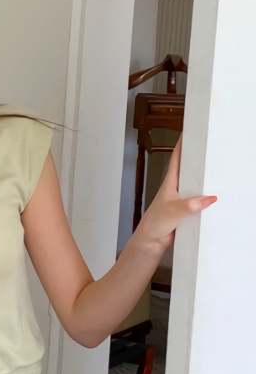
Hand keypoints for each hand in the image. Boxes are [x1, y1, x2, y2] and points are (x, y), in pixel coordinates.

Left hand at [135, 134, 216, 251]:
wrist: (151, 241)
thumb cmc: (154, 223)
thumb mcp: (172, 211)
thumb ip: (189, 205)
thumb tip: (209, 198)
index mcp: (170, 184)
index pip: (176, 160)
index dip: (181, 145)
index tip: (189, 132)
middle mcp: (176, 189)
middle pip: (189, 170)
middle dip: (199, 159)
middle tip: (212, 148)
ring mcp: (182, 200)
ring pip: (196, 186)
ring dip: (206, 180)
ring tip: (221, 169)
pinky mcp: (187, 211)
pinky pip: (200, 201)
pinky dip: (208, 199)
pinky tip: (219, 197)